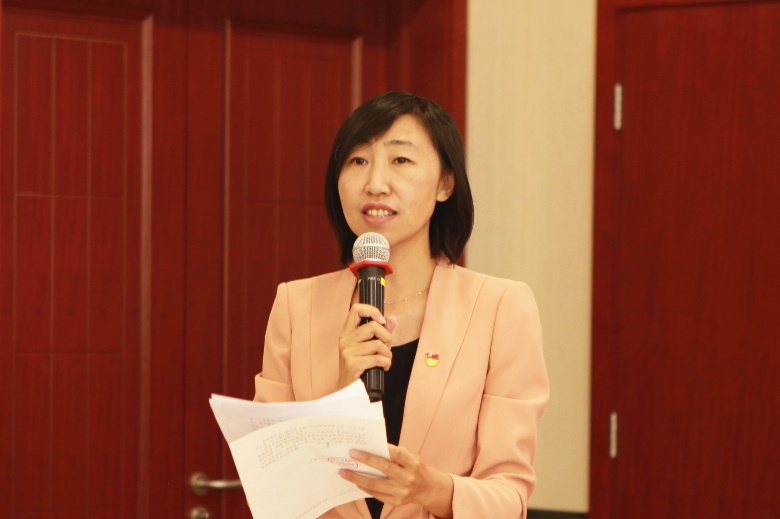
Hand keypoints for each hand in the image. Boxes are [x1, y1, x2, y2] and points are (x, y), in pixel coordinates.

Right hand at [336, 303, 396, 390]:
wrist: (347, 389)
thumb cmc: (360, 366)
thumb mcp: (368, 346)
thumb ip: (381, 331)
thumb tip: (393, 318)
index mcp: (347, 332)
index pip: (355, 309)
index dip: (371, 310)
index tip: (381, 320)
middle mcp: (345, 340)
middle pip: (373, 326)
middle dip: (387, 337)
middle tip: (387, 347)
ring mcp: (347, 352)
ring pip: (378, 344)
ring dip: (388, 353)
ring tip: (386, 360)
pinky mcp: (352, 364)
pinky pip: (378, 358)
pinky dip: (386, 362)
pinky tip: (384, 367)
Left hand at [339, 445, 453, 517]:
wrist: (428, 489)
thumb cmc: (415, 468)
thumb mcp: (410, 457)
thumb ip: (394, 454)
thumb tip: (371, 448)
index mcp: (413, 463)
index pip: (397, 454)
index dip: (381, 449)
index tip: (367, 444)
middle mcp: (408, 478)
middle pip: (384, 469)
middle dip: (366, 461)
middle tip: (350, 455)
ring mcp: (402, 492)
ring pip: (376, 485)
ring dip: (357, 478)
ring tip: (344, 472)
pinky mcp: (396, 502)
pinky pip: (376, 494)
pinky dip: (364, 487)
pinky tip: (355, 481)